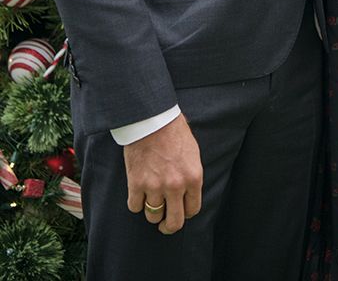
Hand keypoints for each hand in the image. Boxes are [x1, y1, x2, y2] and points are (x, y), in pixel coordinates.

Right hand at [125, 113, 202, 234]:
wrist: (152, 119)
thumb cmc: (173, 131)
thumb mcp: (192, 153)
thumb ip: (190, 175)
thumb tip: (186, 194)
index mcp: (193, 177)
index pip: (192, 210)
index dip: (185, 213)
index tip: (180, 212)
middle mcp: (176, 186)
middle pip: (174, 222)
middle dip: (169, 226)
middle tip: (164, 225)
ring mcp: (155, 186)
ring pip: (153, 216)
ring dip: (151, 211)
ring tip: (150, 202)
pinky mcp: (137, 184)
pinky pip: (135, 206)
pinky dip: (136, 202)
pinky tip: (138, 193)